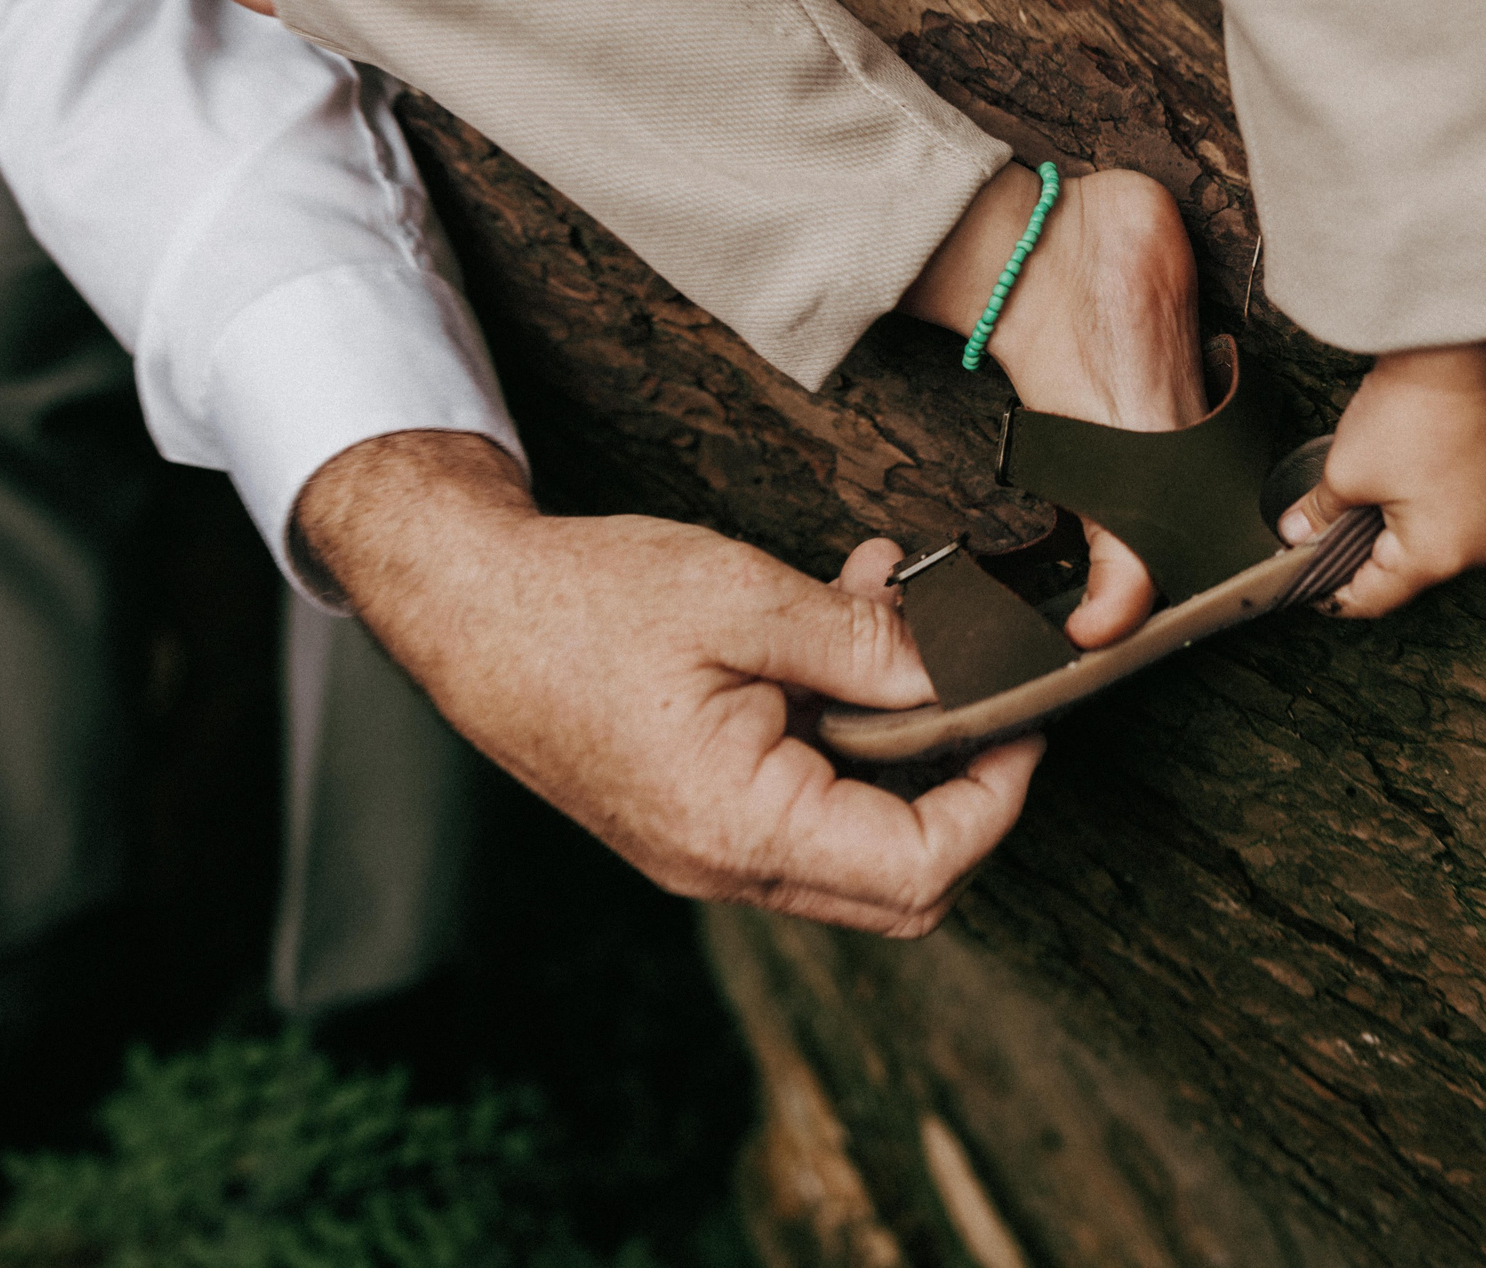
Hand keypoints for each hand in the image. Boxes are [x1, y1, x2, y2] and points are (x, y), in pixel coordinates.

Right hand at [295, 430, 1042, 935]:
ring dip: (899, 744)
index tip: (1021, 719)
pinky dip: (842, 735)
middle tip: (988, 697)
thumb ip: (868, 644)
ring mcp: (704, 851)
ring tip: (893, 616)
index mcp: (739, 826)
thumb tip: (970, 666)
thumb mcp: (744, 599)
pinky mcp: (692, 818)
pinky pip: (799, 806)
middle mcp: (723, 864)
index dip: (997, 798)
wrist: (464, 606)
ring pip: (854, 842)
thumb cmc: (584, 601)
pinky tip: (837, 630)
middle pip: (901, 886)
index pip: (923, 867)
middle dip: (964, 792)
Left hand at [1275, 343, 1485, 618]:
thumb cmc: (1403, 416)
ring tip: (1370, 511)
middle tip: (1331, 545)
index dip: (1336, 596)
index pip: (1376, 598)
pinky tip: (1411, 486)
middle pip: (1412, 574)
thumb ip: (1318, 516)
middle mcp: (1482, 548)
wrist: (1450, 356)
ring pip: (1443, 545)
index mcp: (1438, 556)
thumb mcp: (1345, 473)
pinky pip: (1469, 516)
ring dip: (1407, 535)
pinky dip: (1439, 510)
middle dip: (1370, 561)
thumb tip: (1294, 535)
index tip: (1312, 589)